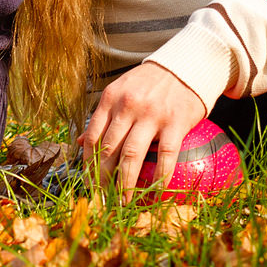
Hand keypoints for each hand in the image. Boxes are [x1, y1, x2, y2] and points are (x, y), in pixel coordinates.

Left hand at [80, 62, 207, 192]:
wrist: (187, 64)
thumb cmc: (151, 82)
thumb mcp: (122, 90)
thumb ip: (103, 115)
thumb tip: (79, 142)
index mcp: (111, 98)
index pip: (92, 136)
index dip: (87, 164)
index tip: (89, 183)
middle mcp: (127, 106)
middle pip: (108, 149)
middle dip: (102, 179)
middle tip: (103, 199)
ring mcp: (151, 114)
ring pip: (131, 156)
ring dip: (125, 184)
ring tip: (123, 202)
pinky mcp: (176, 122)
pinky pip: (165, 156)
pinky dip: (159, 177)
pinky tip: (155, 191)